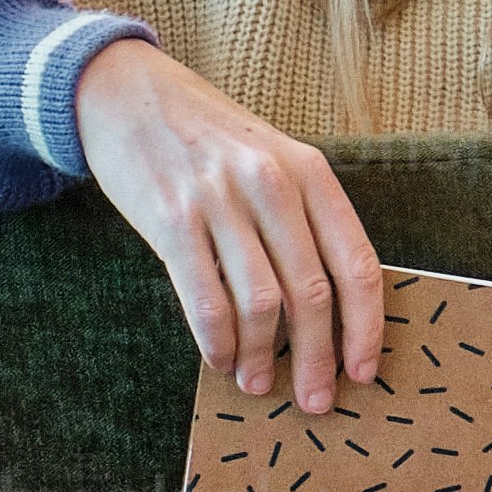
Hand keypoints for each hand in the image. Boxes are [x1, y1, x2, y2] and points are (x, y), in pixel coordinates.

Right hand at [78, 37, 390, 410]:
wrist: (126, 91)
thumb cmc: (208, 137)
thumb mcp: (272, 159)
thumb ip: (304, 219)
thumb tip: (329, 310)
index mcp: (310, 173)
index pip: (357, 264)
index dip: (366, 327)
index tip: (364, 372)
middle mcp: (271, 184)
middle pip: (311, 294)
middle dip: (318, 359)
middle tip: (316, 401)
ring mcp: (219, 200)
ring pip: (261, 304)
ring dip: (264, 357)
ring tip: (260, 384)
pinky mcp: (170, 218)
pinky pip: (205, 299)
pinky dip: (218, 342)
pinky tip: (222, 361)